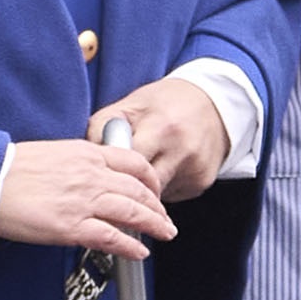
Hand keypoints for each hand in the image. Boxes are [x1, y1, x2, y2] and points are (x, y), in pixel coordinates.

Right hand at [0, 135, 179, 255]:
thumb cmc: (11, 169)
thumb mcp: (54, 154)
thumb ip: (80, 163)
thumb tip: (94, 177)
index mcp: (86, 153)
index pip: (133, 161)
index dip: (151, 178)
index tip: (155, 190)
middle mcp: (91, 175)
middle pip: (139, 190)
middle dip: (158, 207)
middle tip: (166, 219)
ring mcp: (83, 201)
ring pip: (133, 213)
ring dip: (154, 225)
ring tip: (164, 234)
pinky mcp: (71, 226)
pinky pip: (112, 238)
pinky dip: (130, 246)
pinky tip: (139, 252)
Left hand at [89, 76, 231, 200]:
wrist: (214, 103)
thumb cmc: (164, 103)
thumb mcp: (131, 104)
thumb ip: (104, 126)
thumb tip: (86, 155)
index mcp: (161, 128)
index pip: (128, 164)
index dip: (111, 172)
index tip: (98, 179)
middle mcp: (181, 152)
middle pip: (142, 188)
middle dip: (125, 190)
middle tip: (110, 189)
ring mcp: (194, 170)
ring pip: (155, 196)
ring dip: (142, 192)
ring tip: (136, 176)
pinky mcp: (202, 183)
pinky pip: (171, 196)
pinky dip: (161, 189)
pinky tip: (162, 170)